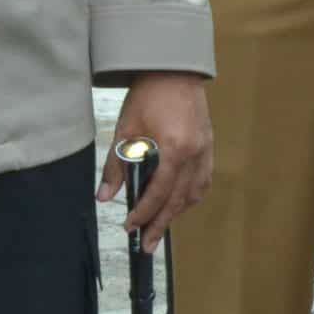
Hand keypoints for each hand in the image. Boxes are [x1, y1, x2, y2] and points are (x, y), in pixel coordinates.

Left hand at [99, 72, 211, 254]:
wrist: (173, 68)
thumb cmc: (148, 94)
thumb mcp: (126, 129)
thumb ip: (116, 165)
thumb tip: (104, 196)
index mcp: (175, 149)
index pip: (160, 193)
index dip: (144, 213)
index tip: (130, 227)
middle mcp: (195, 153)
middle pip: (179, 199)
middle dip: (161, 224)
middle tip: (147, 245)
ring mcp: (206, 149)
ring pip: (194, 193)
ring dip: (177, 212)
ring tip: (160, 227)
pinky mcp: (209, 144)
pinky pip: (203, 179)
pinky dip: (191, 196)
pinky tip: (179, 203)